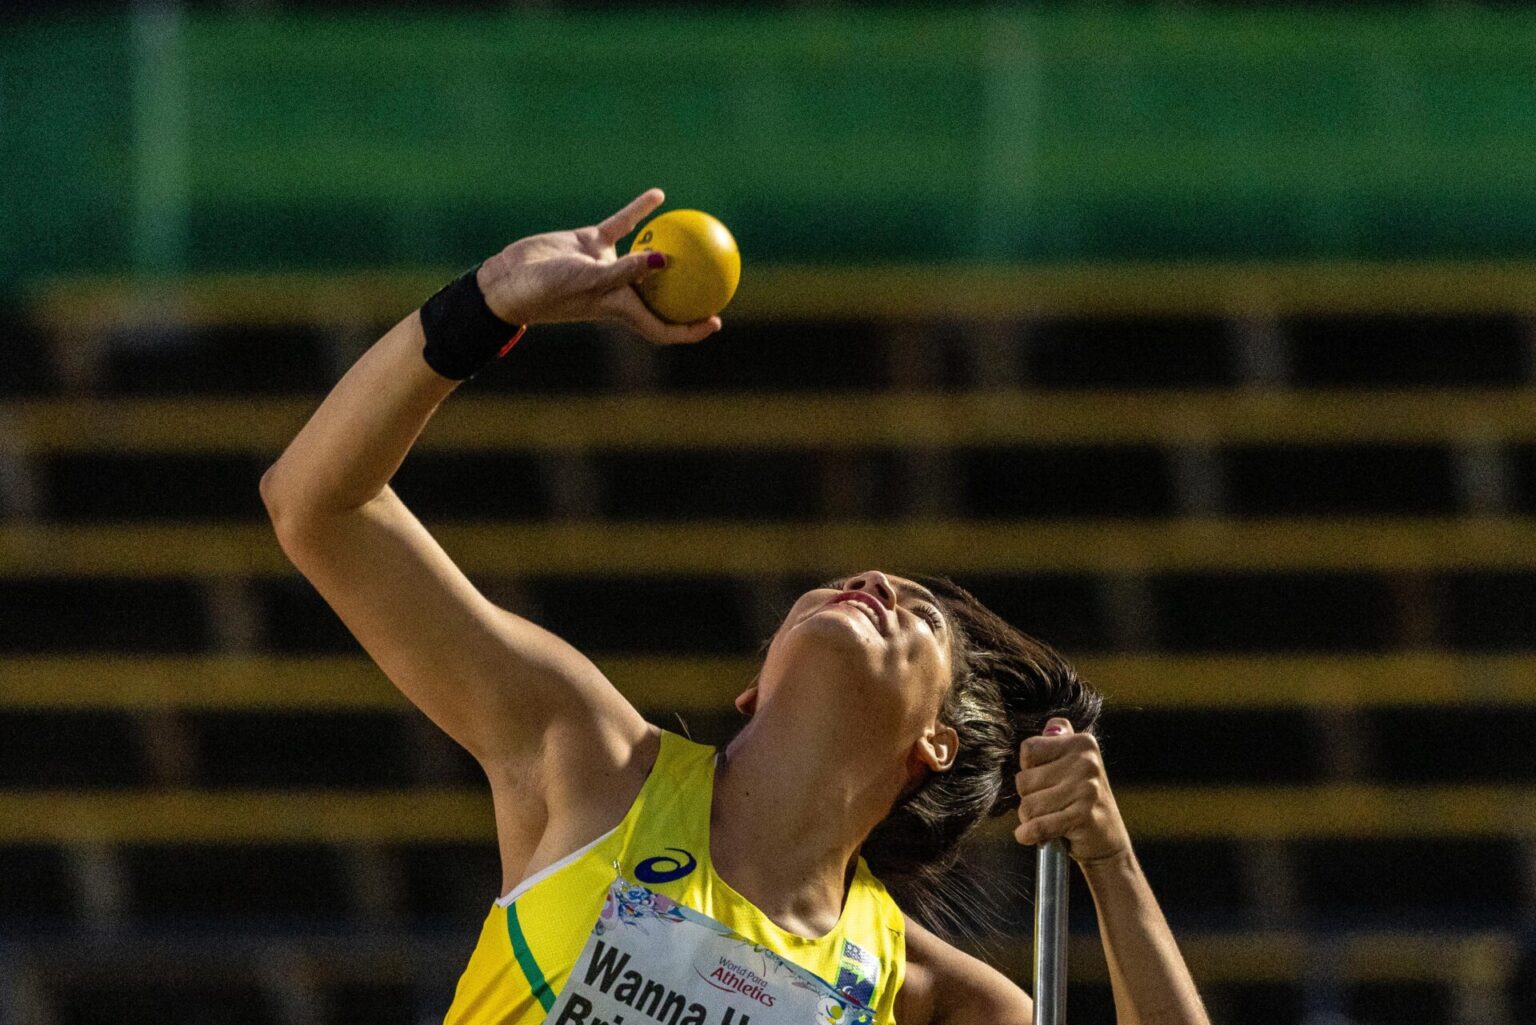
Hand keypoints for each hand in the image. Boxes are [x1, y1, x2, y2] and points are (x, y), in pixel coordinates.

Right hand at [474, 188, 721, 345]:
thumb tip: (665, 260)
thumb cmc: (548, 289)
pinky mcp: (591, 242)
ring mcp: (605, 265)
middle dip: (689, 293)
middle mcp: (618, 291)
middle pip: (661, 297)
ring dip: (670, 248)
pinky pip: (623, 224)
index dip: (690, 329)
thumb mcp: (590, 281)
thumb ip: (626, 271)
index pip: (662, 328)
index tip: (716, 321)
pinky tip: (658, 194)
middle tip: (717, 276)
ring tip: (697, 231)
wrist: (510, 277)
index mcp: (621, 310)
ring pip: (646, 257)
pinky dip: (639, 211)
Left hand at [1012, 718, 1132, 864]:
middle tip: (1048, 804)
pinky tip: (1029, 835)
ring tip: (1048, 818)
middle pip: (1024, 779)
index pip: (1029, 749)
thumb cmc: (1081, 800)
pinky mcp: (1083, 817)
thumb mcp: (1075, 765)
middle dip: (1028, 797)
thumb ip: (1059, 742)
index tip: (1041, 779)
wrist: (1108, 840)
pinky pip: (1038, 825)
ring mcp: (1086, 789)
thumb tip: (1052, 725)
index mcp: (1082, 743)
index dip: (1028, 768)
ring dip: (1030, 818)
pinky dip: (1028, 834)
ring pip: (1028, 805)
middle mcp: (1086, 762)